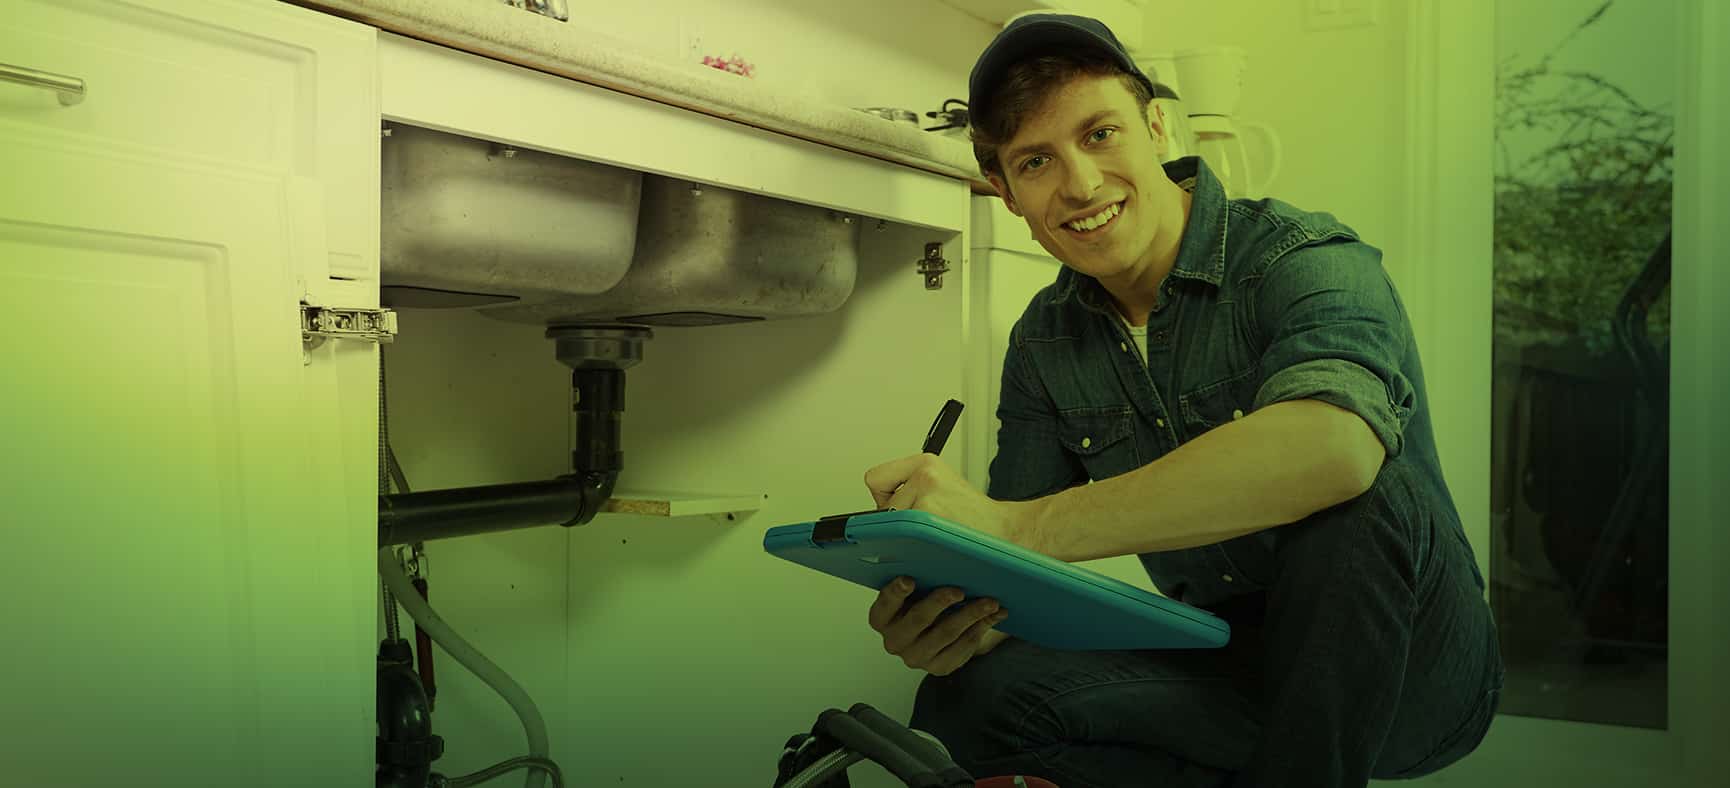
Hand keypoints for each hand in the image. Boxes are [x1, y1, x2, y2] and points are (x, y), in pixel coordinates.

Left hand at [863, 453, 1028, 546]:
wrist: (1007, 531)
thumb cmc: (974, 518)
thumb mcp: (942, 487)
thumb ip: (910, 490)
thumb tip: (875, 516)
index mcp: (925, 462)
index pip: (875, 480)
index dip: (885, 499)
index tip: (897, 510)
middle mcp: (925, 472)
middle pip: (882, 508)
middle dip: (899, 523)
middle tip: (929, 527)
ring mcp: (926, 493)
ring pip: (893, 526)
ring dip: (909, 537)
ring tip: (938, 535)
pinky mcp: (929, 515)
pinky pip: (903, 539)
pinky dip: (916, 547)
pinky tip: (937, 544)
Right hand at [869, 575, 1010, 675]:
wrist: (936, 629)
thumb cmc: (924, 600)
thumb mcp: (917, 589)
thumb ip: (922, 576)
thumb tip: (945, 555)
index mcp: (882, 618)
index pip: (884, 605)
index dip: (896, 592)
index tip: (909, 579)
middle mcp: (894, 641)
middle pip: (918, 619)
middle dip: (940, 602)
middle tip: (959, 590)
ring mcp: (916, 657)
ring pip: (946, 633)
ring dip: (970, 615)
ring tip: (990, 602)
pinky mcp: (938, 667)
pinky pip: (961, 648)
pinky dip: (979, 629)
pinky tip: (992, 616)